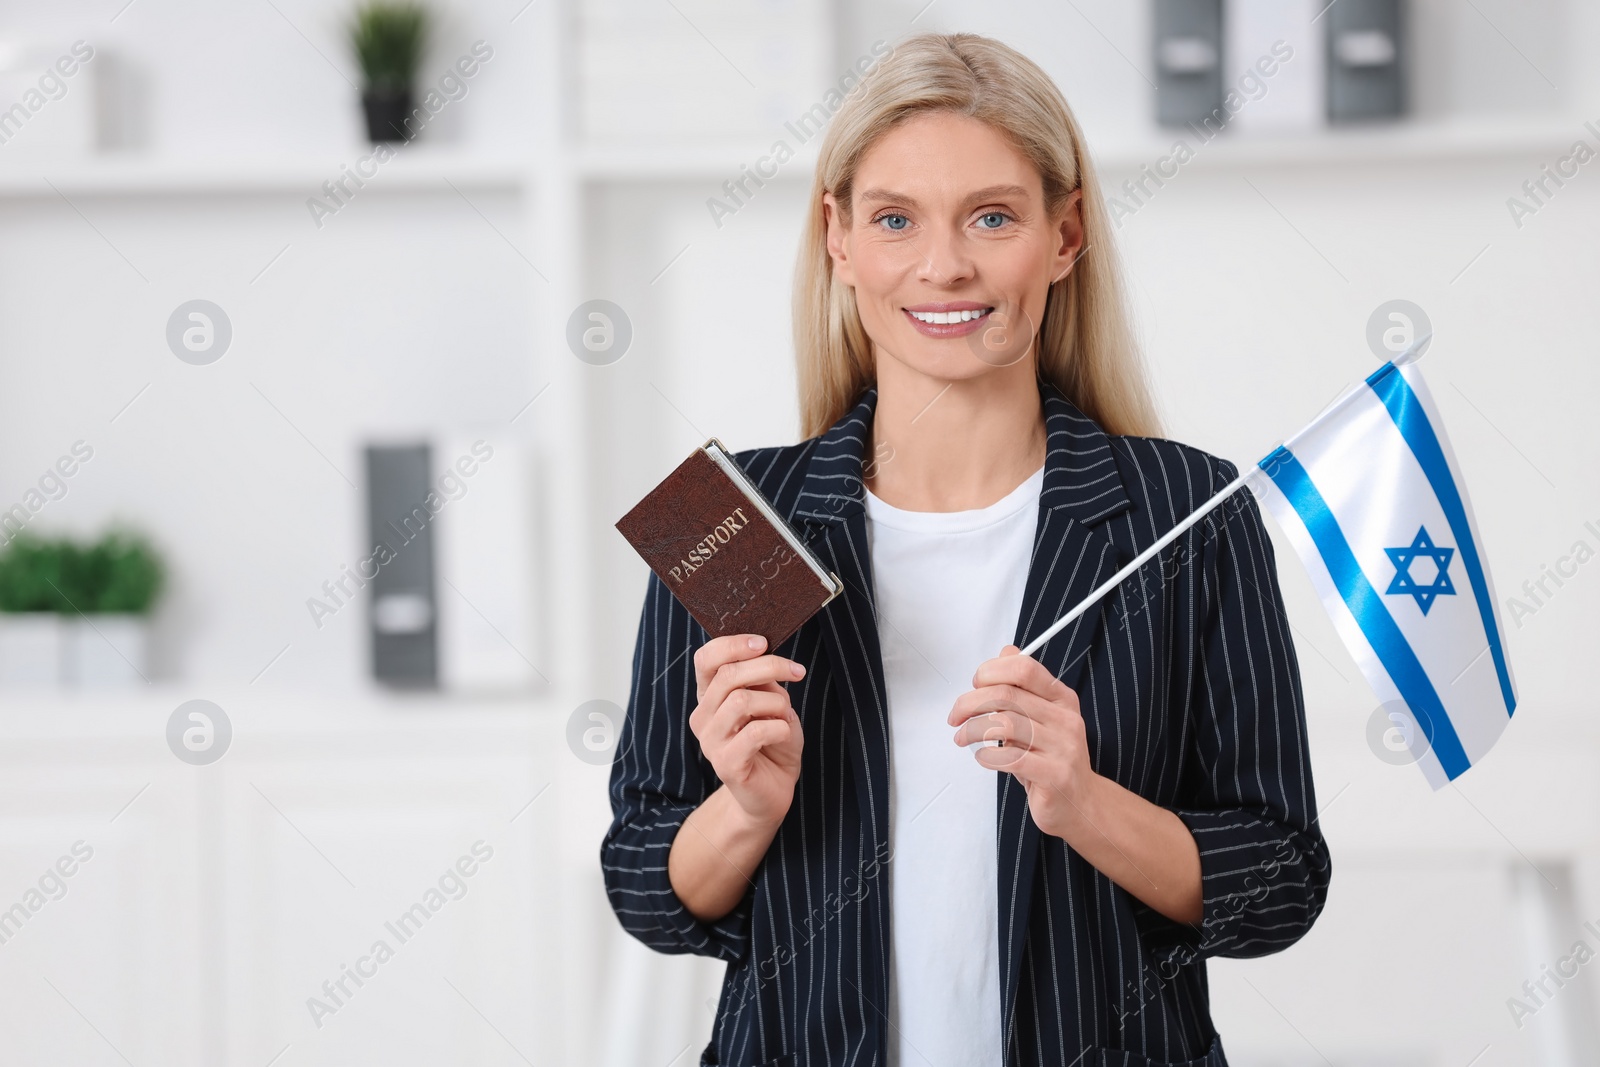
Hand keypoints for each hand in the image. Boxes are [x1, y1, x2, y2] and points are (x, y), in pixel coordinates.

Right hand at [690, 634, 806, 827]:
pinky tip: (783, 734)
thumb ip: (763, 682)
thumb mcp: (772, 703)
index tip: (764, 642)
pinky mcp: (726, 764)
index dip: (733, 644)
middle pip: (729, 675)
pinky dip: (779, 727)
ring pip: (741, 700)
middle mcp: (703, 716)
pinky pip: (755, 732)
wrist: (773, 791)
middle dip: (769, 666)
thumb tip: (765, 657)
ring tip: (785, 715)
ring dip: (775, 702)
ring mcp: (711, 742)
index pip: (706, 659)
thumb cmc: (774, 743)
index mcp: (710, 696)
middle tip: (796, 672)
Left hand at [948, 644, 1097, 838]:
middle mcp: (1065, 719)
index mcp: (1061, 699)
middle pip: (1007, 694)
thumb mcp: (1041, 718)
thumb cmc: (1053, 760)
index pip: (1024, 668)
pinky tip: (983, 758)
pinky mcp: (1054, 775)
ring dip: (972, 730)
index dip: (991, 672)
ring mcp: (1063, 747)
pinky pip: (1011, 758)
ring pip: (1004, 724)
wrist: (1081, 804)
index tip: (974, 685)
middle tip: (956, 716)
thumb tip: (1006, 651)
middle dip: (970, 702)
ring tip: (962, 738)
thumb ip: (1023, 687)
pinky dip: (987, 756)